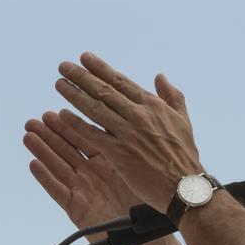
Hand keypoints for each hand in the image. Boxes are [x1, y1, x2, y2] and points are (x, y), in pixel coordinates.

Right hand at [23, 111, 167, 244]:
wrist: (148, 237)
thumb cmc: (148, 204)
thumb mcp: (141, 168)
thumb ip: (131, 143)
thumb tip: (129, 117)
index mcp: (108, 161)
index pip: (85, 138)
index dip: (70, 125)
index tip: (55, 111)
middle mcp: (92, 174)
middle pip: (67, 150)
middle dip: (50, 135)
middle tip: (35, 120)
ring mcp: (83, 190)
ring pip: (58, 166)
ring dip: (42, 151)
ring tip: (28, 135)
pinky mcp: (76, 209)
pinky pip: (58, 191)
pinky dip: (46, 178)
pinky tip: (34, 164)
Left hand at [53, 52, 201, 210]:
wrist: (184, 186)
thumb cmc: (185, 155)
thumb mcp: (183, 120)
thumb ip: (172, 96)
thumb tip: (160, 76)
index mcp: (153, 105)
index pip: (120, 81)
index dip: (100, 68)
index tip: (84, 58)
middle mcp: (138, 115)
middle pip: (103, 90)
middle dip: (81, 76)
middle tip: (63, 66)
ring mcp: (128, 133)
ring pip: (95, 108)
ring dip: (74, 94)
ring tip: (59, 84)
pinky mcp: (119, 153)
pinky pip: (92, 134)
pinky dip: (77, 123)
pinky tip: (63, 115)